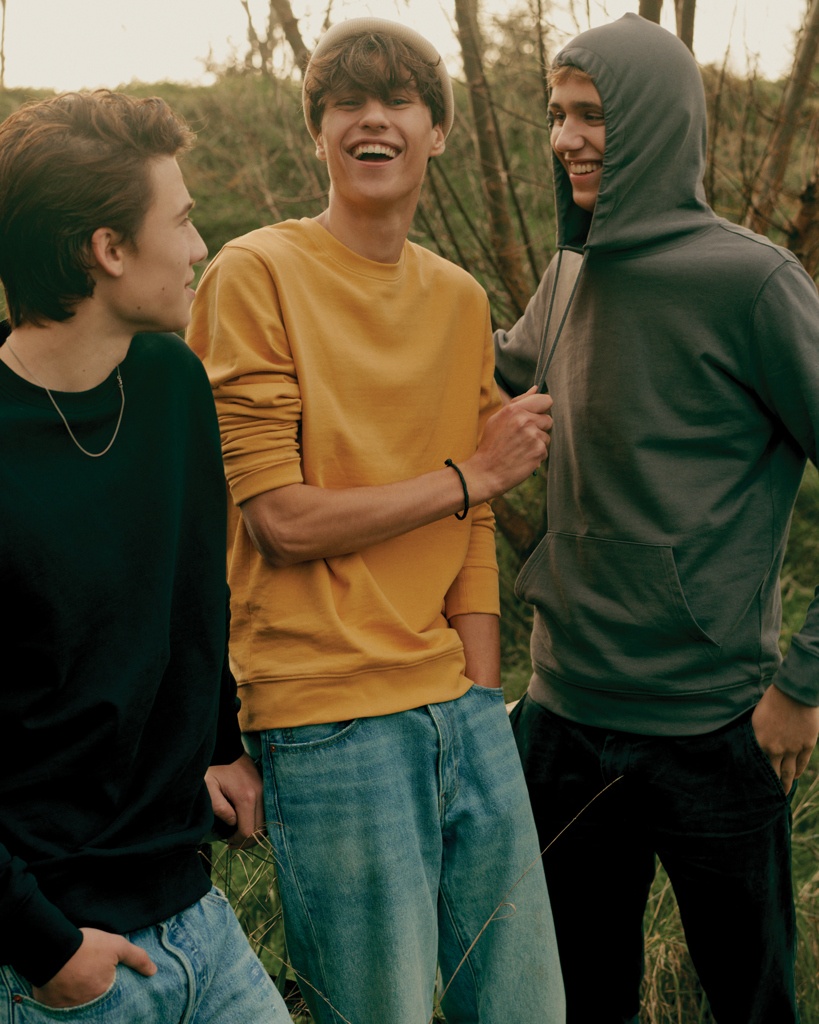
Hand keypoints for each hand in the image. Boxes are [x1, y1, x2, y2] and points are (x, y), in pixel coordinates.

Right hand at [32, 927, 154, 1007]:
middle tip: (91, 975)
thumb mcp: (116, 945)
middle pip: (95, 998)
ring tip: (79, 978)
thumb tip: (153, 971)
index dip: (112, 987)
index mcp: (104, 992)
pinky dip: (64, 996)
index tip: (108, 979)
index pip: (113, 995)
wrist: (51, 947)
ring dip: (80, 993)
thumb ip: (137, 958)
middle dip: (95, 990)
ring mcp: (68, 1006)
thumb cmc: (86, 946)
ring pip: (78, 1002)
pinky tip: (65, 984)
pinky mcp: (51, 1004)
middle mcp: (87, 1004)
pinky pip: (61, 1004)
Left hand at [205, 752, 264, 847]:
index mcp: (246, 797)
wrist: (224, 745)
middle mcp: (261, 794)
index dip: (238, 842)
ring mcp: (265, 788)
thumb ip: (220, 809)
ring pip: (266, 820)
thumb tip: (232, 823)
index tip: (228, 843)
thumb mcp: (209, 788)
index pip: (248, 830)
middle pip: (261, 828)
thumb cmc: (213, 767)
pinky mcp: (265, 785)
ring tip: (240, 833)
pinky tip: (247, 820)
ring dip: (255, 830)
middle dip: (248, 840)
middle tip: (234, 843)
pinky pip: (267, 809)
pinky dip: (259, 819)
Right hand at [464, 387, 552, 500]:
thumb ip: (518, 402)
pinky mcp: (539, 452)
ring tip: (519, 449)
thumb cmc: (490, 445)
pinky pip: (545, 450)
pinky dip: (536, 455)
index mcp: (515, 410)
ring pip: (547, 436)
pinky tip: (522, 458)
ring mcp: (533, 436)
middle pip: (548, 419)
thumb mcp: (498, 418)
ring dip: (537, 442)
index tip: (536, 416)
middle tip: (522, 438)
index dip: (542, 408)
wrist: (485, 472)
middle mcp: (525, 421)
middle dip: (539, 428)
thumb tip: (536, 388)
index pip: (545, 400)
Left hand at [751, 684, 818, 793]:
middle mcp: (775, 748)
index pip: (755, 764)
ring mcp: (792, 748)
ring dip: (785, 784)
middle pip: (772, 773)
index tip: (752, 785)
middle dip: (770, 786)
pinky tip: (794, 777)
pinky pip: (801, 764)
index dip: (754, 775)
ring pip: (788, 772)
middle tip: (768, 796)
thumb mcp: (757, 717)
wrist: (795, 693)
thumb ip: (757, 735)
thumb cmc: (772, 700)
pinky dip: (797, 772)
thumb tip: (755, 746)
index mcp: (759, 740)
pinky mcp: (806, 745)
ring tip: (782, 794)